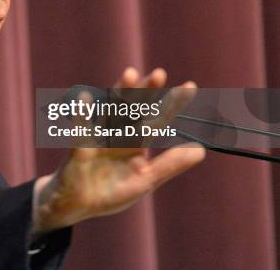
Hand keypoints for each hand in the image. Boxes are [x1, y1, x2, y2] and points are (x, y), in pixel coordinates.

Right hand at [32, 67, 205, 233]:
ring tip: (131, 74)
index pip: (157, 118)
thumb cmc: (111, 190)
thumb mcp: (145, 180)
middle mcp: (119, 133)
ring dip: (120, 93)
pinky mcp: (79, 149)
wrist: (78, 204)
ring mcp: (99, 138)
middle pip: (134, 107)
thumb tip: (201, 149)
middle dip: (146, 90)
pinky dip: (83, 116)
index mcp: (137, 140)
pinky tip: (86, 98)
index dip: (172, 104)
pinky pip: (81, 131)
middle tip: (160, 74)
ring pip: (111, 112)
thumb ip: (169, 164)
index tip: (190, 86)